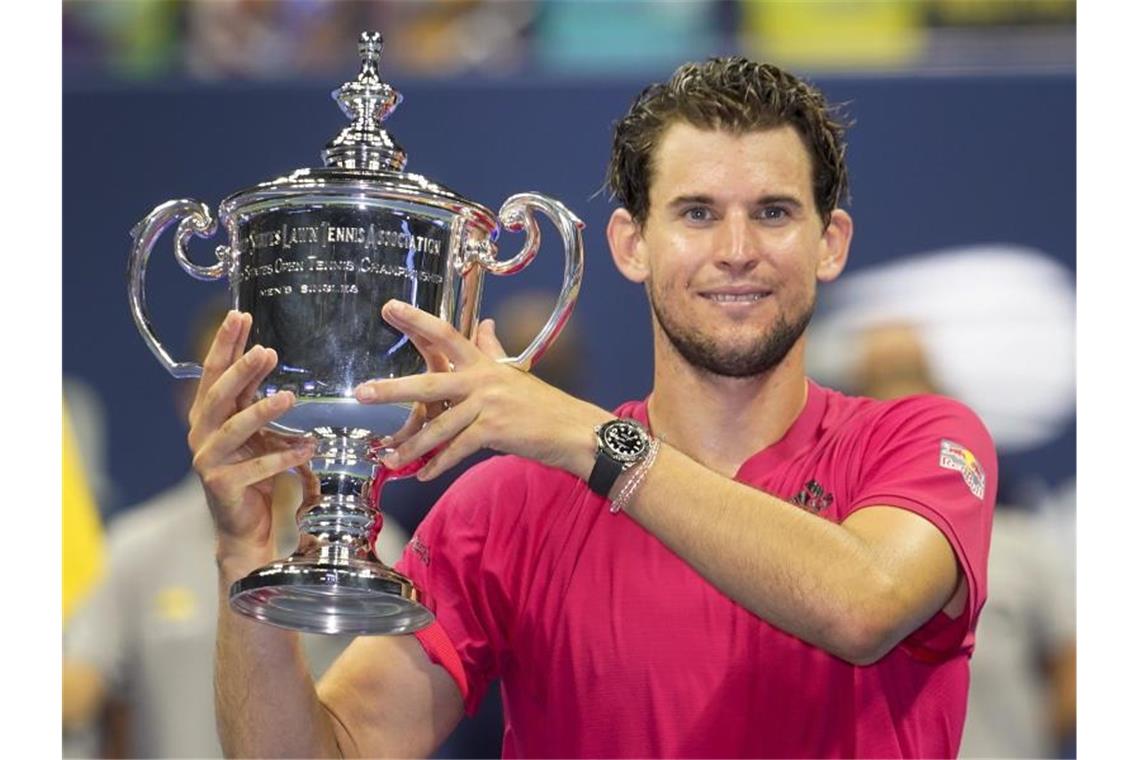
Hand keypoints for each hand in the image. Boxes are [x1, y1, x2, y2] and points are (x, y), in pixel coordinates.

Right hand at [187, 311, 315, 568]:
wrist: (247, 527)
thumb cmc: (254, 473)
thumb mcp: (256, 430)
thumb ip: (255, 398)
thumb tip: (267, 353)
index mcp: (207, 416)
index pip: (213, 372)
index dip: (224, 344)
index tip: (240, 316)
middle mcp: (202, 435)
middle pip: (219, 395)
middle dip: (241, 370)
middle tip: (265, 350)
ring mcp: (209, 461)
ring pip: (233, 430)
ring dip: (261, 411)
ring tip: (288, 397)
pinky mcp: (222, 486)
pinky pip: (255, 468)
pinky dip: (282, 457)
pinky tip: (307, 447)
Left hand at [354, 300, 608, 481]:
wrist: (573, 431)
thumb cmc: (543, 405)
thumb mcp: (514, 373)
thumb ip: (492, 349)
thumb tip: (483, 325)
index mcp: (484, 364)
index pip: (446, 335)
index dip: (416, 320)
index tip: (389, 308)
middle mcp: (483, 380)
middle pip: (430, 382)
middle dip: (392, 389)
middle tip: (362, 393)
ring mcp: (488, 405)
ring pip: (439, 426)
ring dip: (411, 446)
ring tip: (389, 458)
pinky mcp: (494, 431)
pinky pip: (456, 450)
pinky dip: (438, 465)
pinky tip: (423, 474)